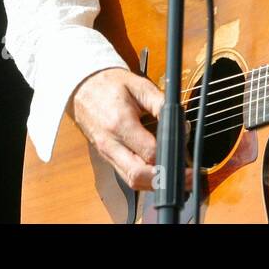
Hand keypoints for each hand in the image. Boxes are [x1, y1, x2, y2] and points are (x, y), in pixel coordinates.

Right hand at [71, 68, 192, 192]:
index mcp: (119, 123)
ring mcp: (106, 153)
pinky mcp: (107, 157)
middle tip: (186, 176)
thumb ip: (161, 104)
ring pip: (132, 181)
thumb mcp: (140, 86)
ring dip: (156, 183)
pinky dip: (145, 178)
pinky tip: (160, 172)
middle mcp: (111, 144)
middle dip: (165, 179)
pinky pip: (126, 175)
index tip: (185, 152)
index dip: (170, 154)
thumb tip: (181, 125)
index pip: (149, 151)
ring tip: (178, 176)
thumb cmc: (111, 84)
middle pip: (138, 176)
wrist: (83, 87)